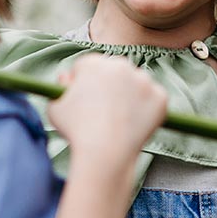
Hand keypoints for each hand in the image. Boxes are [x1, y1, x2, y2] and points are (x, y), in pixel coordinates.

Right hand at [47, 54, 166, 164]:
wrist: (105, 154)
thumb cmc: (76, 133)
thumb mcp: (55, 108)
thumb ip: (60, 88)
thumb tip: (68, 79)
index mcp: (93, 63)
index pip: (88, 66)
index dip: (83, 83)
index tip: (84, 99)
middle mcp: (120, 65)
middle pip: (114, 70)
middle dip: (110, 85)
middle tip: (105, 110)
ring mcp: (143, 80)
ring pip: (136, 83)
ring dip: (130, 95)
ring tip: (119, 120)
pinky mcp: (160, 96)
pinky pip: (153, 99)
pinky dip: (147, 110)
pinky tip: (134, 124)